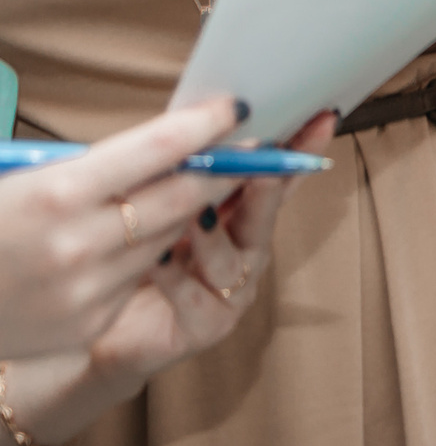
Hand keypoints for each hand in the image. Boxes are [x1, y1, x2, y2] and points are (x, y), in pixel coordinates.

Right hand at [0, 97, 245, 358]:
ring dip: (189, 209)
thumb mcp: (24, 177)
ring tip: (206, 181)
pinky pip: (141, 275)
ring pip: (169, 236)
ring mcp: (87, 290)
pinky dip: (151, 251)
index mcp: (55, 194)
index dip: (205, 126)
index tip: (235, 109)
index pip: (158, 150)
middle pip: (182, 195)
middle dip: (224, 167)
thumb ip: (92, 164)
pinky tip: (145, 234)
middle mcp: (78, 244)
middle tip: (255, 144)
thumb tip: (170, 142)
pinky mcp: (90, 323)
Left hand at [0, 113, 340, 445]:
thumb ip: (182, 172)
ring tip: (196, 215)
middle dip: (268, 186)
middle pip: (265, 213)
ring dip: (213, 235)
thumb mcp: (157, 205)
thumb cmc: (131, 257)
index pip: (275, 174)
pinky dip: (176, 277)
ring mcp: (231, 289)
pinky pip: (196, 298)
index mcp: (237, 214)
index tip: (320, 119)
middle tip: (262, 163)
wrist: (104, 327)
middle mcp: (244, 250)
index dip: (299, 149)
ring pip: (231, 258)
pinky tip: (158, 261)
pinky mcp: (206, 326)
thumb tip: (194, 117)